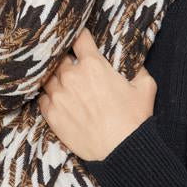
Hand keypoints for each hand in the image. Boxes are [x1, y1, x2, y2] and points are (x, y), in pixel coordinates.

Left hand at [37, 27, 156, 161]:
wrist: (121, 151)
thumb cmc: (134, 119)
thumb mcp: (145, 87)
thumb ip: (137, 69)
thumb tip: (134, 63)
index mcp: (93, 65)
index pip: (79, 38)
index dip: (79, 35)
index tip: (79, 38)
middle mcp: (71, 76)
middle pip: (58, 56)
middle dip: (64, 57)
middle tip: (68, 62)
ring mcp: (58, 94)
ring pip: (47, 76)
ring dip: (53, 76)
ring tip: (60, 81)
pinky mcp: (51, 113)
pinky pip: (41, 97)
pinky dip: (47, 96)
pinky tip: (55, 99)